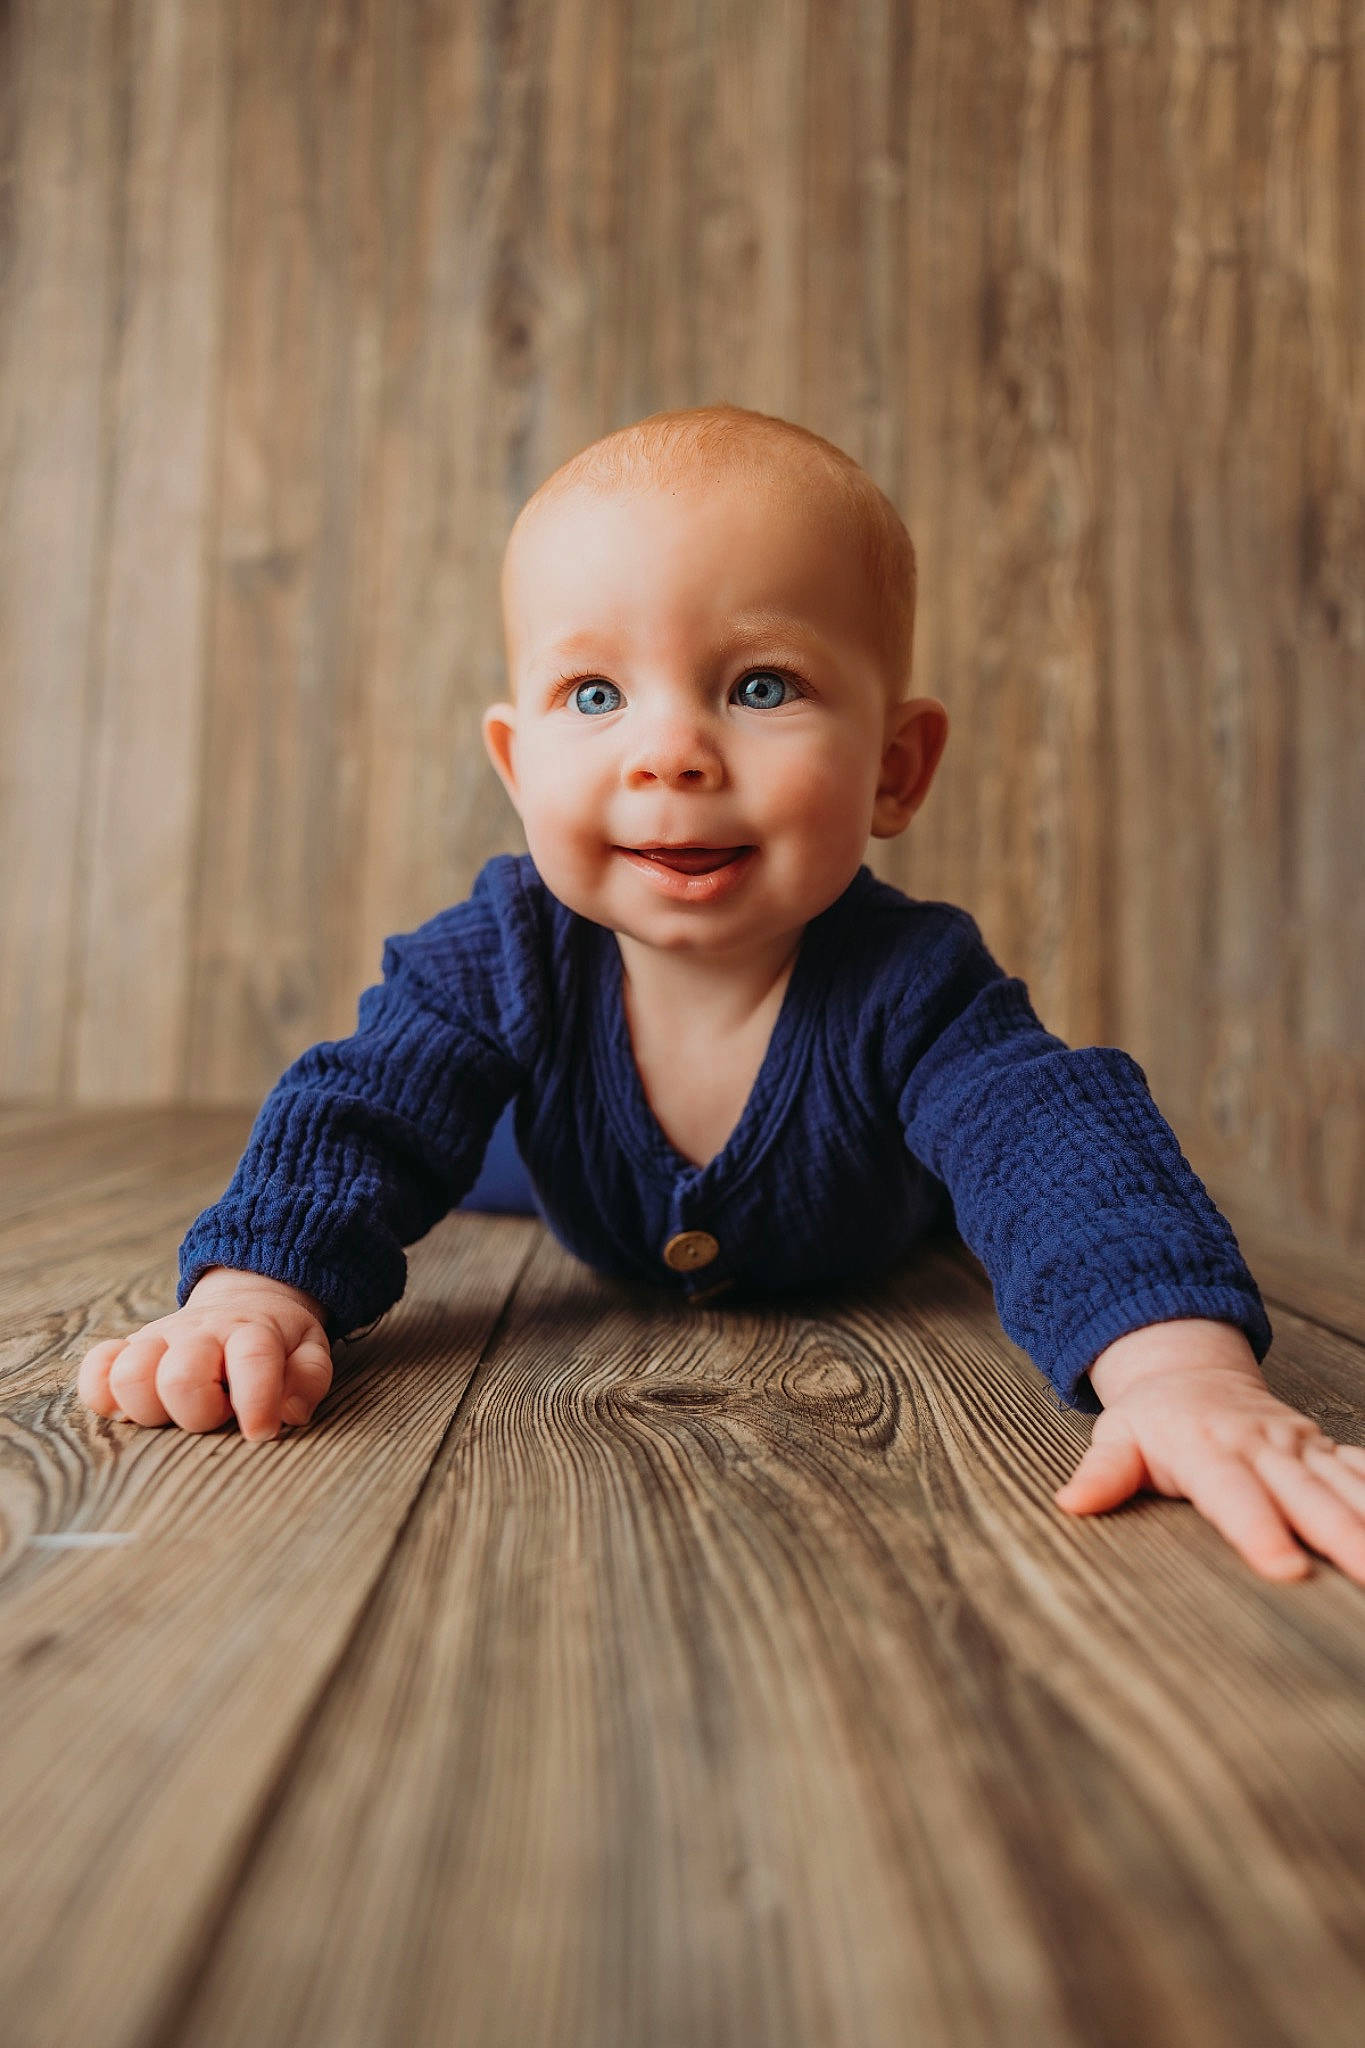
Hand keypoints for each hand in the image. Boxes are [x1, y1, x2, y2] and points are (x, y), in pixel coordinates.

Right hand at [75, 1267, 332, 1442]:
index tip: (260, 1433)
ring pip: (130, 1375)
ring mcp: (158, 1339)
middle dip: (199, 1413)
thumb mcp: (309, 1351)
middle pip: (180, 1377)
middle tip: (218, 1416)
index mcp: (250, 1331)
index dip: (256, 1401)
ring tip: (176, 1413)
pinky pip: (96, 1369)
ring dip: (151, 1408)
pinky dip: (103, 1394)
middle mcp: (199, 1333)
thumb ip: (307, 1380)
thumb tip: (287, 1413)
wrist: (244, 1300)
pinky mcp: (128, 1349)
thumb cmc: (277, 1341)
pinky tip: (130, 1408)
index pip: (250, 1358)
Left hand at [1053, 1319, 1364, 1583]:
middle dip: (1344, 1538)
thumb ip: (1102, 1472)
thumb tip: (1071, 1503)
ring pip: (1347, 1486)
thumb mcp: (1116, 1436)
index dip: (1260, 1531)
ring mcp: (1299, 1447)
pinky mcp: (1323, 1450)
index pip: (1235, 1496)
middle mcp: (1262, 1447)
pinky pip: (1364, 1470)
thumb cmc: (1151, 1418)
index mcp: (1208, 1449)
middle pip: (1307, 1497)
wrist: (1189, 1369)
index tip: (1287, 1568)